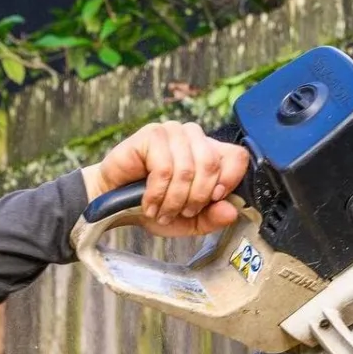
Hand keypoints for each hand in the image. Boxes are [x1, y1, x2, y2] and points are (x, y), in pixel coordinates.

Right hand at [82, 121, 248, 236]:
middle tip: (180, 212)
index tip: (213, 200)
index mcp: (209, 153)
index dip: (229, 181)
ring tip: (161, 211)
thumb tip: (231, 211)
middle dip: (196, 198)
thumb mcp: (188, 221)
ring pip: (188, 169)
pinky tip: (148, 203)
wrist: (114, 203)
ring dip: (173, 200)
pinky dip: (157, 193)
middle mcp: (194, 137)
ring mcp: (172, 132)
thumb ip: (211, 218)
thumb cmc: (153, 207)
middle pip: (212, 165)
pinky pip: (164, 168)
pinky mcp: (152, 134)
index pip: (238, 157)